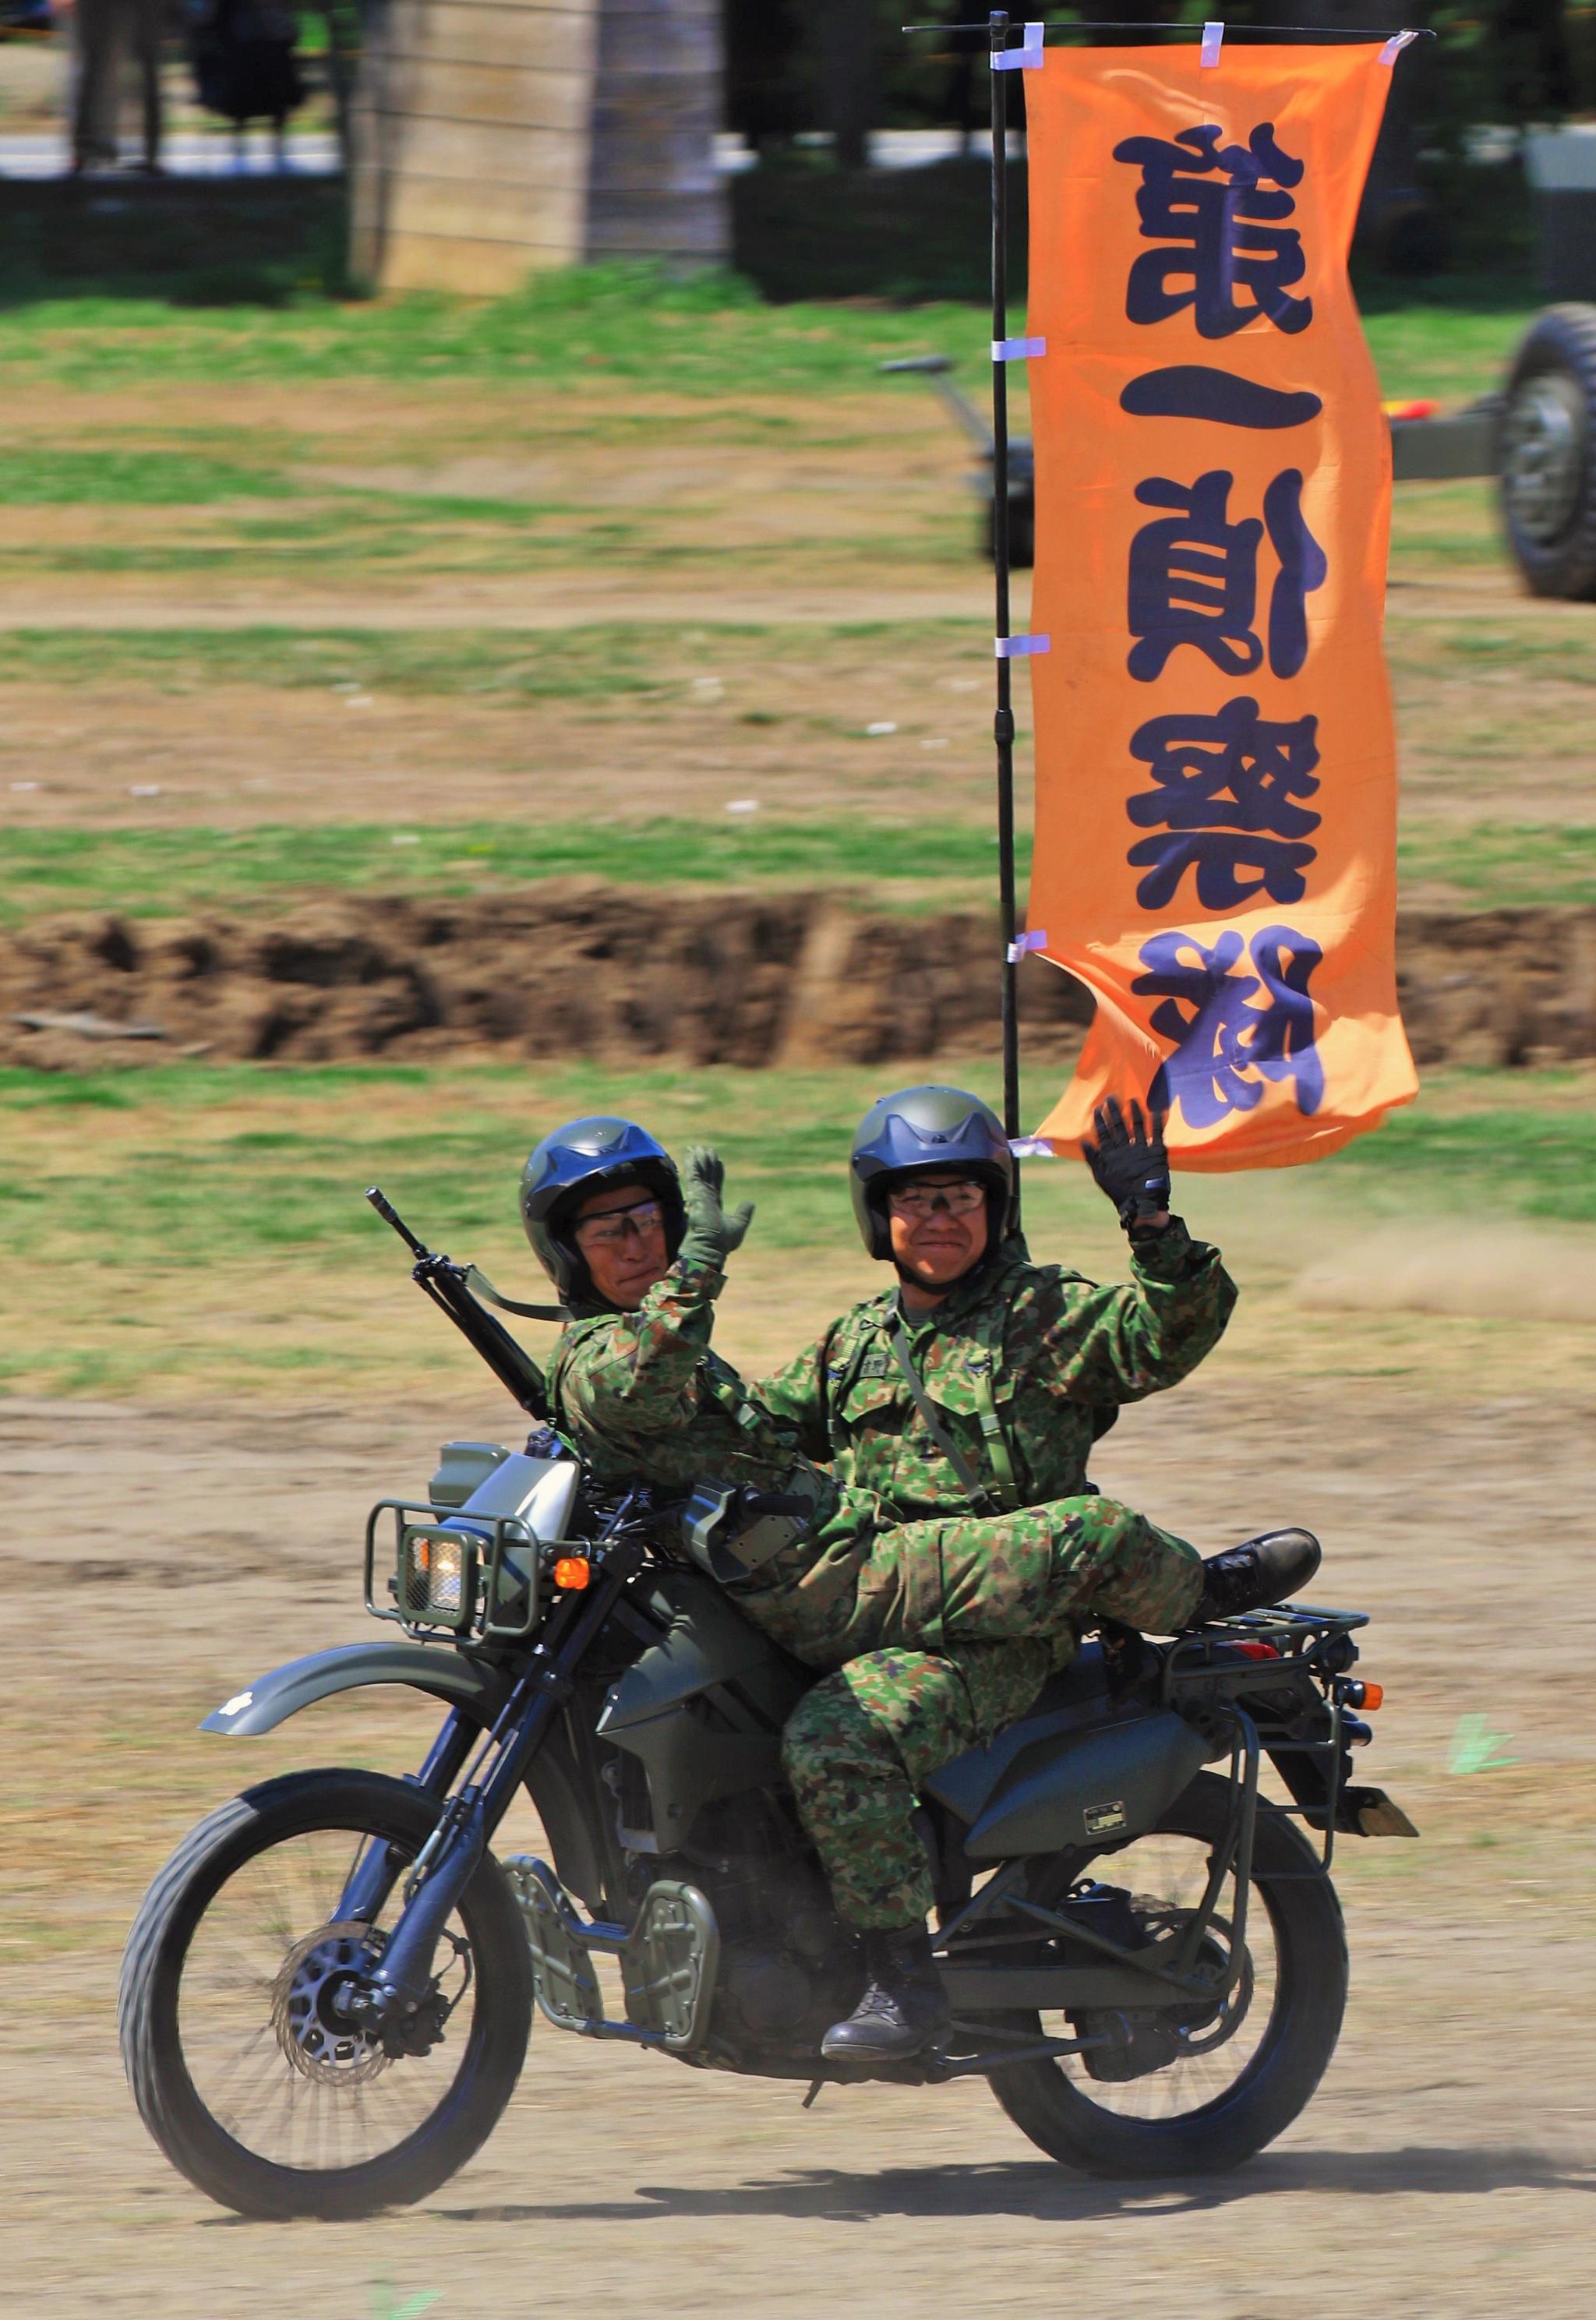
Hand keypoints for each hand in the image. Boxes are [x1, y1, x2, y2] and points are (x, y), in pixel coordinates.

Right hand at [679, 1145, 754, 1270]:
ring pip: (699, 1172)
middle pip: (706, 1175)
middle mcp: (705, 1198)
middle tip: (705, 1149)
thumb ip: (744, 1213)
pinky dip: (692, 1163)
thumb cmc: (722, 1242)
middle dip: (706, 1163)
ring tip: (698, 1147)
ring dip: (698, 1159)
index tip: (718, 1161)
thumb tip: (750, 1202)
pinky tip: (691, 1153)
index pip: (716, 1183)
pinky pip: (693, 1174)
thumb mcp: (738, 1224)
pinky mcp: (695, 1194)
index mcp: (714, 1204)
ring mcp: (699, 1195)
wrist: (711, 1247)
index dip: (717, 1172)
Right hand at [1081, 1095, 1170, 1228]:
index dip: (1100, 1120)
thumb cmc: (1120, 1191)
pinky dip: (1157, 1122)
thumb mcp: (1101, 1177)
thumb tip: (1083, 1141)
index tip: (1097, 1108)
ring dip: (1134, 1112)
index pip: (1103, 1133)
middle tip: (1111, 1097)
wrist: (1142, 1203)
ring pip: (1136, 1126)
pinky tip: (1156, 1110)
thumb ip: (1092, 1158)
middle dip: (1113, 1111)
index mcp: (1111, 1155)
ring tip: (1132, 1100)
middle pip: (1118, 1126)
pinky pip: (1156, 1134)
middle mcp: (1125, 1149)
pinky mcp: (1157, 1152)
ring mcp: (1141, 1150)